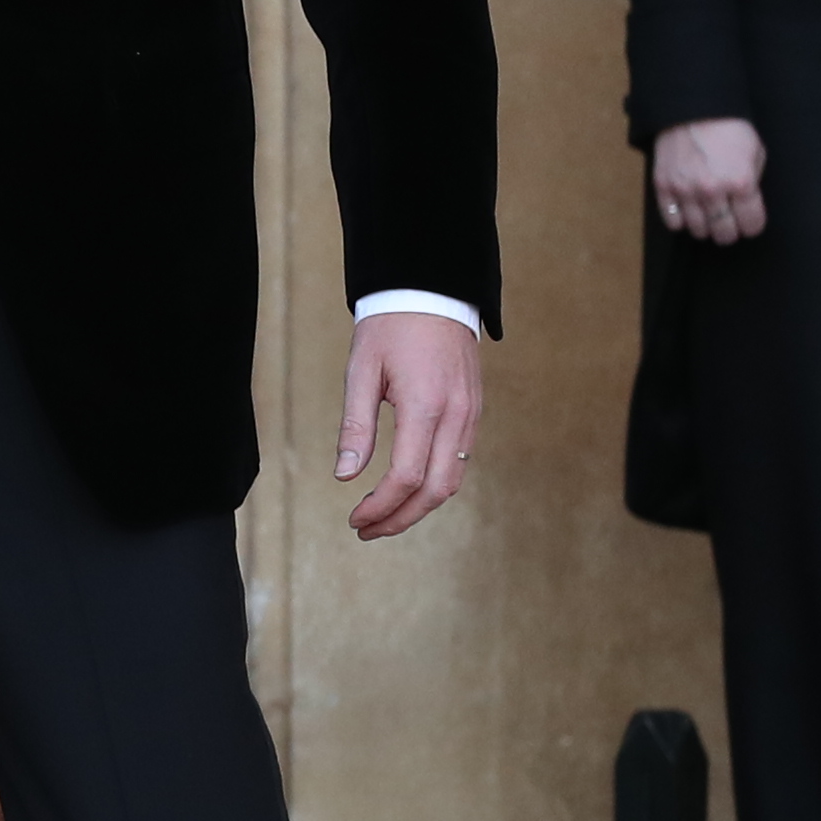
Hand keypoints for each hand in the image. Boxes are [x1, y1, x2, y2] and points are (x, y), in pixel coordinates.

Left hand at [337, 311, 482, 541]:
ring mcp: (471, 413)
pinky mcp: (475, 410)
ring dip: (419, 506)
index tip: (355, 519)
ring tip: (384, 517)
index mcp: (425, 404)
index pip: (406, 475)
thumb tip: (345, 475)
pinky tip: (408, 489)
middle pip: (436, 490)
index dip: (380, 505)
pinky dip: (435, 484)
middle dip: (401, 518)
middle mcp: (456, 414)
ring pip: (453, 480)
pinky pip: (460, 460)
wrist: (432, 290)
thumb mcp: (361, 371)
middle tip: (367, 530)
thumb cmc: (391, 326)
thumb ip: (356, 426)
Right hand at [650, 116, 765, 245]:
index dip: (753, 225)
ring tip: (708, 215)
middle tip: (729, 223)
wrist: (693, 108)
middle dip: (730, 231)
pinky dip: (681, 221)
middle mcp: (713, 191)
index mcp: (741, 182)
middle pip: (724, 234)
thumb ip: (753, 181)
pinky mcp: (664, 187)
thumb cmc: (728, 127)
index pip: (751, 225)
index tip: (749, 222)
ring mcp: (685, 191)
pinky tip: (688, 210)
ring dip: (706, 227)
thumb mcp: (755, 151)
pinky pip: (672, 221)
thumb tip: (746, 203)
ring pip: (698, 231)